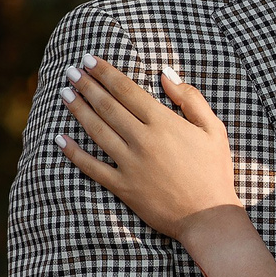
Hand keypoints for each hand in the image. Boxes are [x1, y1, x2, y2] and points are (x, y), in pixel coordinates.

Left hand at [56, 56, 241, 241]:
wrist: (208, 217)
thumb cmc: (214, 171)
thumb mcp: (213, 129)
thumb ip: (190, 98)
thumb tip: (165, 74)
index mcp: (164, 122)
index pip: (126, 90)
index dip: (105, 72)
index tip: (89, 59)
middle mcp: (143, 140)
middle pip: (107, 106)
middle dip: (86, 85)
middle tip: (71, 71)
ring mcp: (130, 164)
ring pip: (97, 131)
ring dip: (78, 110)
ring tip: (65, 94)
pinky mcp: (123, 187)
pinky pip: (92, 167)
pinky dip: (74, 153)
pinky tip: (60, 139)